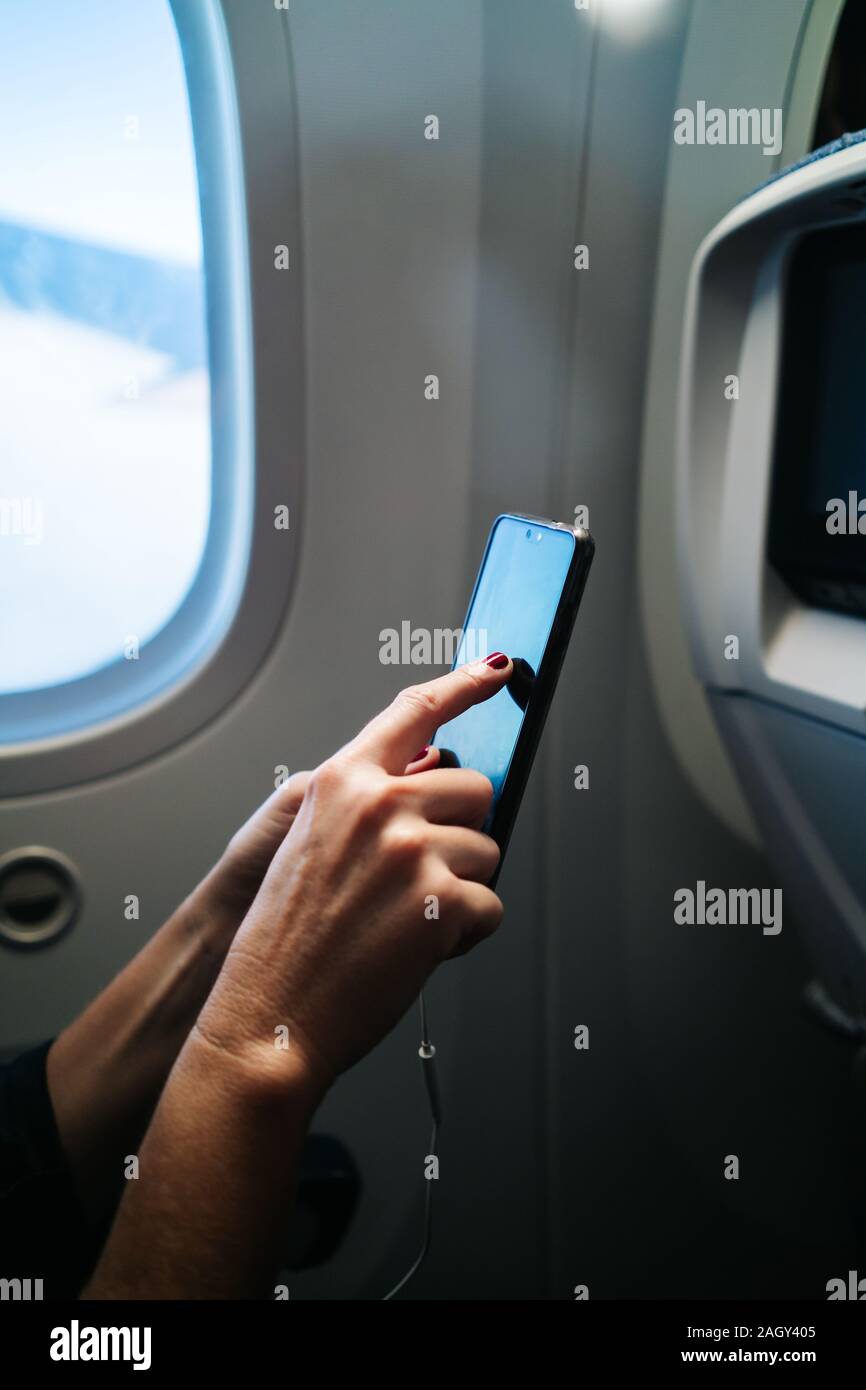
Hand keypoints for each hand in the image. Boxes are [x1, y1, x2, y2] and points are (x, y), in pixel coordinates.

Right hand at [193, 655, 512, 1095]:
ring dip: (463, 888)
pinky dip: (466, 934)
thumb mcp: (306, 842)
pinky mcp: (441, 900)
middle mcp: (380, 804)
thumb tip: (433, 775)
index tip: (497, 669)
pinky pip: (491, 906)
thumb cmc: (284, 940)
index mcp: (342, 783)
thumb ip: (367, 802)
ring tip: (407, 920)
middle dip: (462, 834)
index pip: (413, 713)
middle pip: (475, 789)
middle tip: (421, 877)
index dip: (463, 685)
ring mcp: (413, 849)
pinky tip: (418, 949)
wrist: (270, 1014)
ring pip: (488, 851)